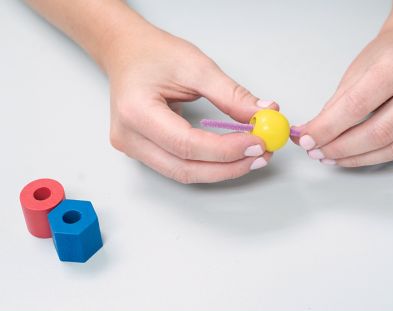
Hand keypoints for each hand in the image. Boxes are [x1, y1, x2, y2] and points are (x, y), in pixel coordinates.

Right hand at [105, 26, 277, 182]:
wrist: (126, 52)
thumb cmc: (153, 53)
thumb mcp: (197, 66)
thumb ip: (231, 95)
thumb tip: (263, 114)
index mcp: (136, 111)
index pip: (187, 144)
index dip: (226, 149)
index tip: (257, 142)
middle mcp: (129, 137)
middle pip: (185, 168)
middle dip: (229, 166)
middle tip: (261, 155)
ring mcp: (132, 148)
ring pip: (184, 173)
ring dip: (222, 169)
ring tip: (251, 157)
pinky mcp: (142, 152)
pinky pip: (180, 167)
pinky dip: (208, 164)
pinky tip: (231, 156)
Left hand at [296, 23, 392, 166]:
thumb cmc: (387, 56)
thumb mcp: (356, 71)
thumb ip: (335, 106)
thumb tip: (310, 134)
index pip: (357, 105)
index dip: (328, 128)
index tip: (307, 139)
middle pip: (378, 132)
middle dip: (340, 148)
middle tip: (317, 152)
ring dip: (356, 158)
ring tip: (331, 157)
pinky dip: (374, 157)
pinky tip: (354, 155)